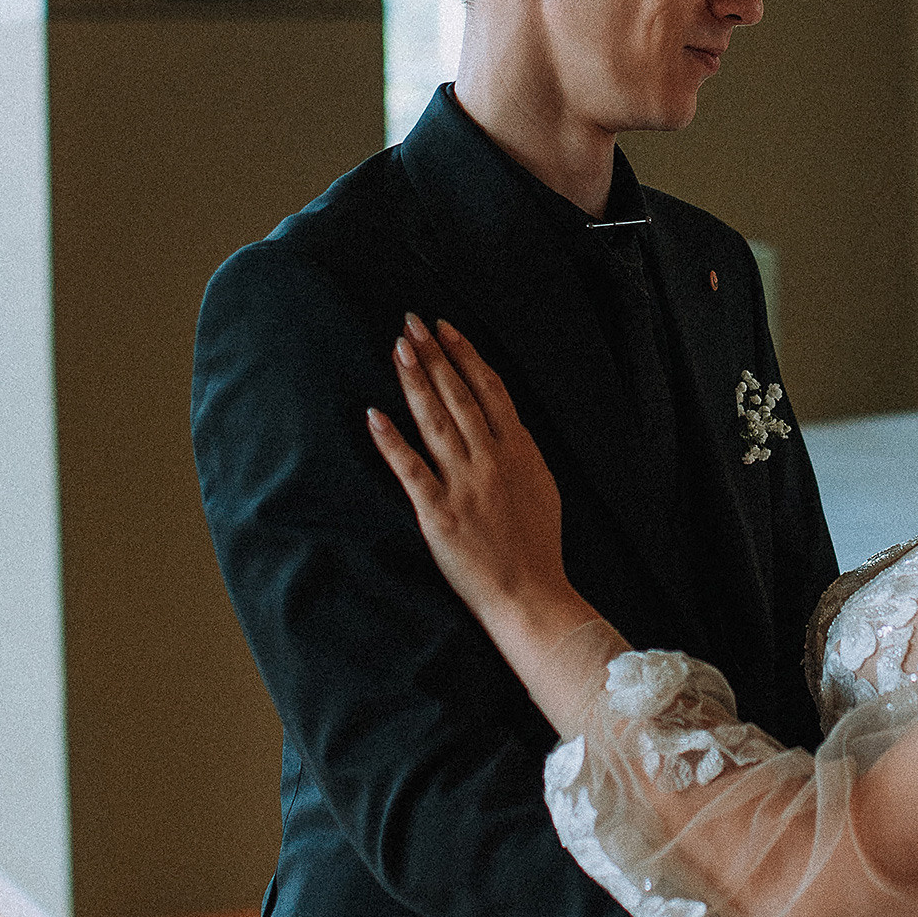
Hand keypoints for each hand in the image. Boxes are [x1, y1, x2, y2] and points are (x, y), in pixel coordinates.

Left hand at [368, 317, 584, 662]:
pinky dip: (392, 440)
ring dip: (415, 381)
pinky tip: (374, 414)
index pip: (489, 389)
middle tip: (410, 322)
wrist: (530, 594)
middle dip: (434, 355)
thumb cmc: (538, 546)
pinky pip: (410, 469)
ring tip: (398, 349)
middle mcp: (491, 459)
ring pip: (435, 421)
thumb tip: (505, 424)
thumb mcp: (543, 486)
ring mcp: (464, 484)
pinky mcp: (438, 512)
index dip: (465, 354)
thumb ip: (521, 452)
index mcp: (519, 450)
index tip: (445, 327)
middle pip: (458, 395)